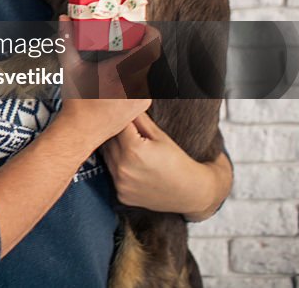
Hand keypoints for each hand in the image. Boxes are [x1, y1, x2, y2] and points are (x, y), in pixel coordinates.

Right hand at [57, 16, 159, 98]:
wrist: (82, 131)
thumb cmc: (77, 101)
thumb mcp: (71, 67)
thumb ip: (67, 40)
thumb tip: (64, 20)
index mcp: (124, 71)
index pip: (152, 45)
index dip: (150, 32)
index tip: (139, 28)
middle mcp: (138, 83)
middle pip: (151, 55)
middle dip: (140, 44)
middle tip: (125, 38)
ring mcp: (143, 95)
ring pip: (148, 69)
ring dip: (138, 60)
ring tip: (120, 57)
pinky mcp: (143, 104)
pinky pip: (145, 82)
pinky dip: (136, 74)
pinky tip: (119, 75)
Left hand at [102, 113, 231, 219]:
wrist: (191, 192)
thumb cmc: (178, 162)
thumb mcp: (160, 136)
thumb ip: (139, 119)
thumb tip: (125, 104)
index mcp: (133, 150)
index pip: (116, 125)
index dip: (121, 120)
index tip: (124, 118)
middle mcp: (123, 168)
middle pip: (108, 141)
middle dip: (116, 135)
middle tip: (129, 134)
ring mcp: (121, 183)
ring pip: (107, 157)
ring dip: (115, 151)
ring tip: (133, 151)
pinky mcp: (121, 195)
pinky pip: (112, 175)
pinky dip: (118, 169)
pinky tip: (133, 168)